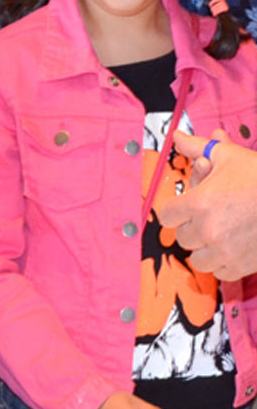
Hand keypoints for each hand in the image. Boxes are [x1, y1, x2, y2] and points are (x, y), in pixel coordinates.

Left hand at [160, 130, 256, 279]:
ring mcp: (225, 252)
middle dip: (192, 227)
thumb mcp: (228, 155)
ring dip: (205, 248)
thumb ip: (198, 148)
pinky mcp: (242, 266)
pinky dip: (223, 263)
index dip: (176, 210)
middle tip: (210, 216)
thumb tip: (176, 137)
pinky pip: (219, 272)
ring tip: (221, 232)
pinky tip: (234, 246)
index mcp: (200, 203)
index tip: (187, 206)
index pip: (166, 216)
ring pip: (198, 259)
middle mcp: (208, 230)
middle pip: (182, 238)